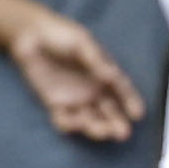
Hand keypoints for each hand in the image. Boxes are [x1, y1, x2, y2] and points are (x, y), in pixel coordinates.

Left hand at [0, 0, 144, 144]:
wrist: (31, 35)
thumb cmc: (61, 34)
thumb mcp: (82, 42)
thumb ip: (96, 60)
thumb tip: (113, 76)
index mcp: (104, 73)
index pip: (122, 90)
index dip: (131, 102)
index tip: (138, 114)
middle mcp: (92, 89)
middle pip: (109, 111)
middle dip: (117, 123)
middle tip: (123, 133)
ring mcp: (75, 98)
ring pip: (90, 119)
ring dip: (97, 127)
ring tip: (102, 131)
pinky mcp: (55, 103)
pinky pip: (64, 119)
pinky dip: (71, 124)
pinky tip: (78, 122)